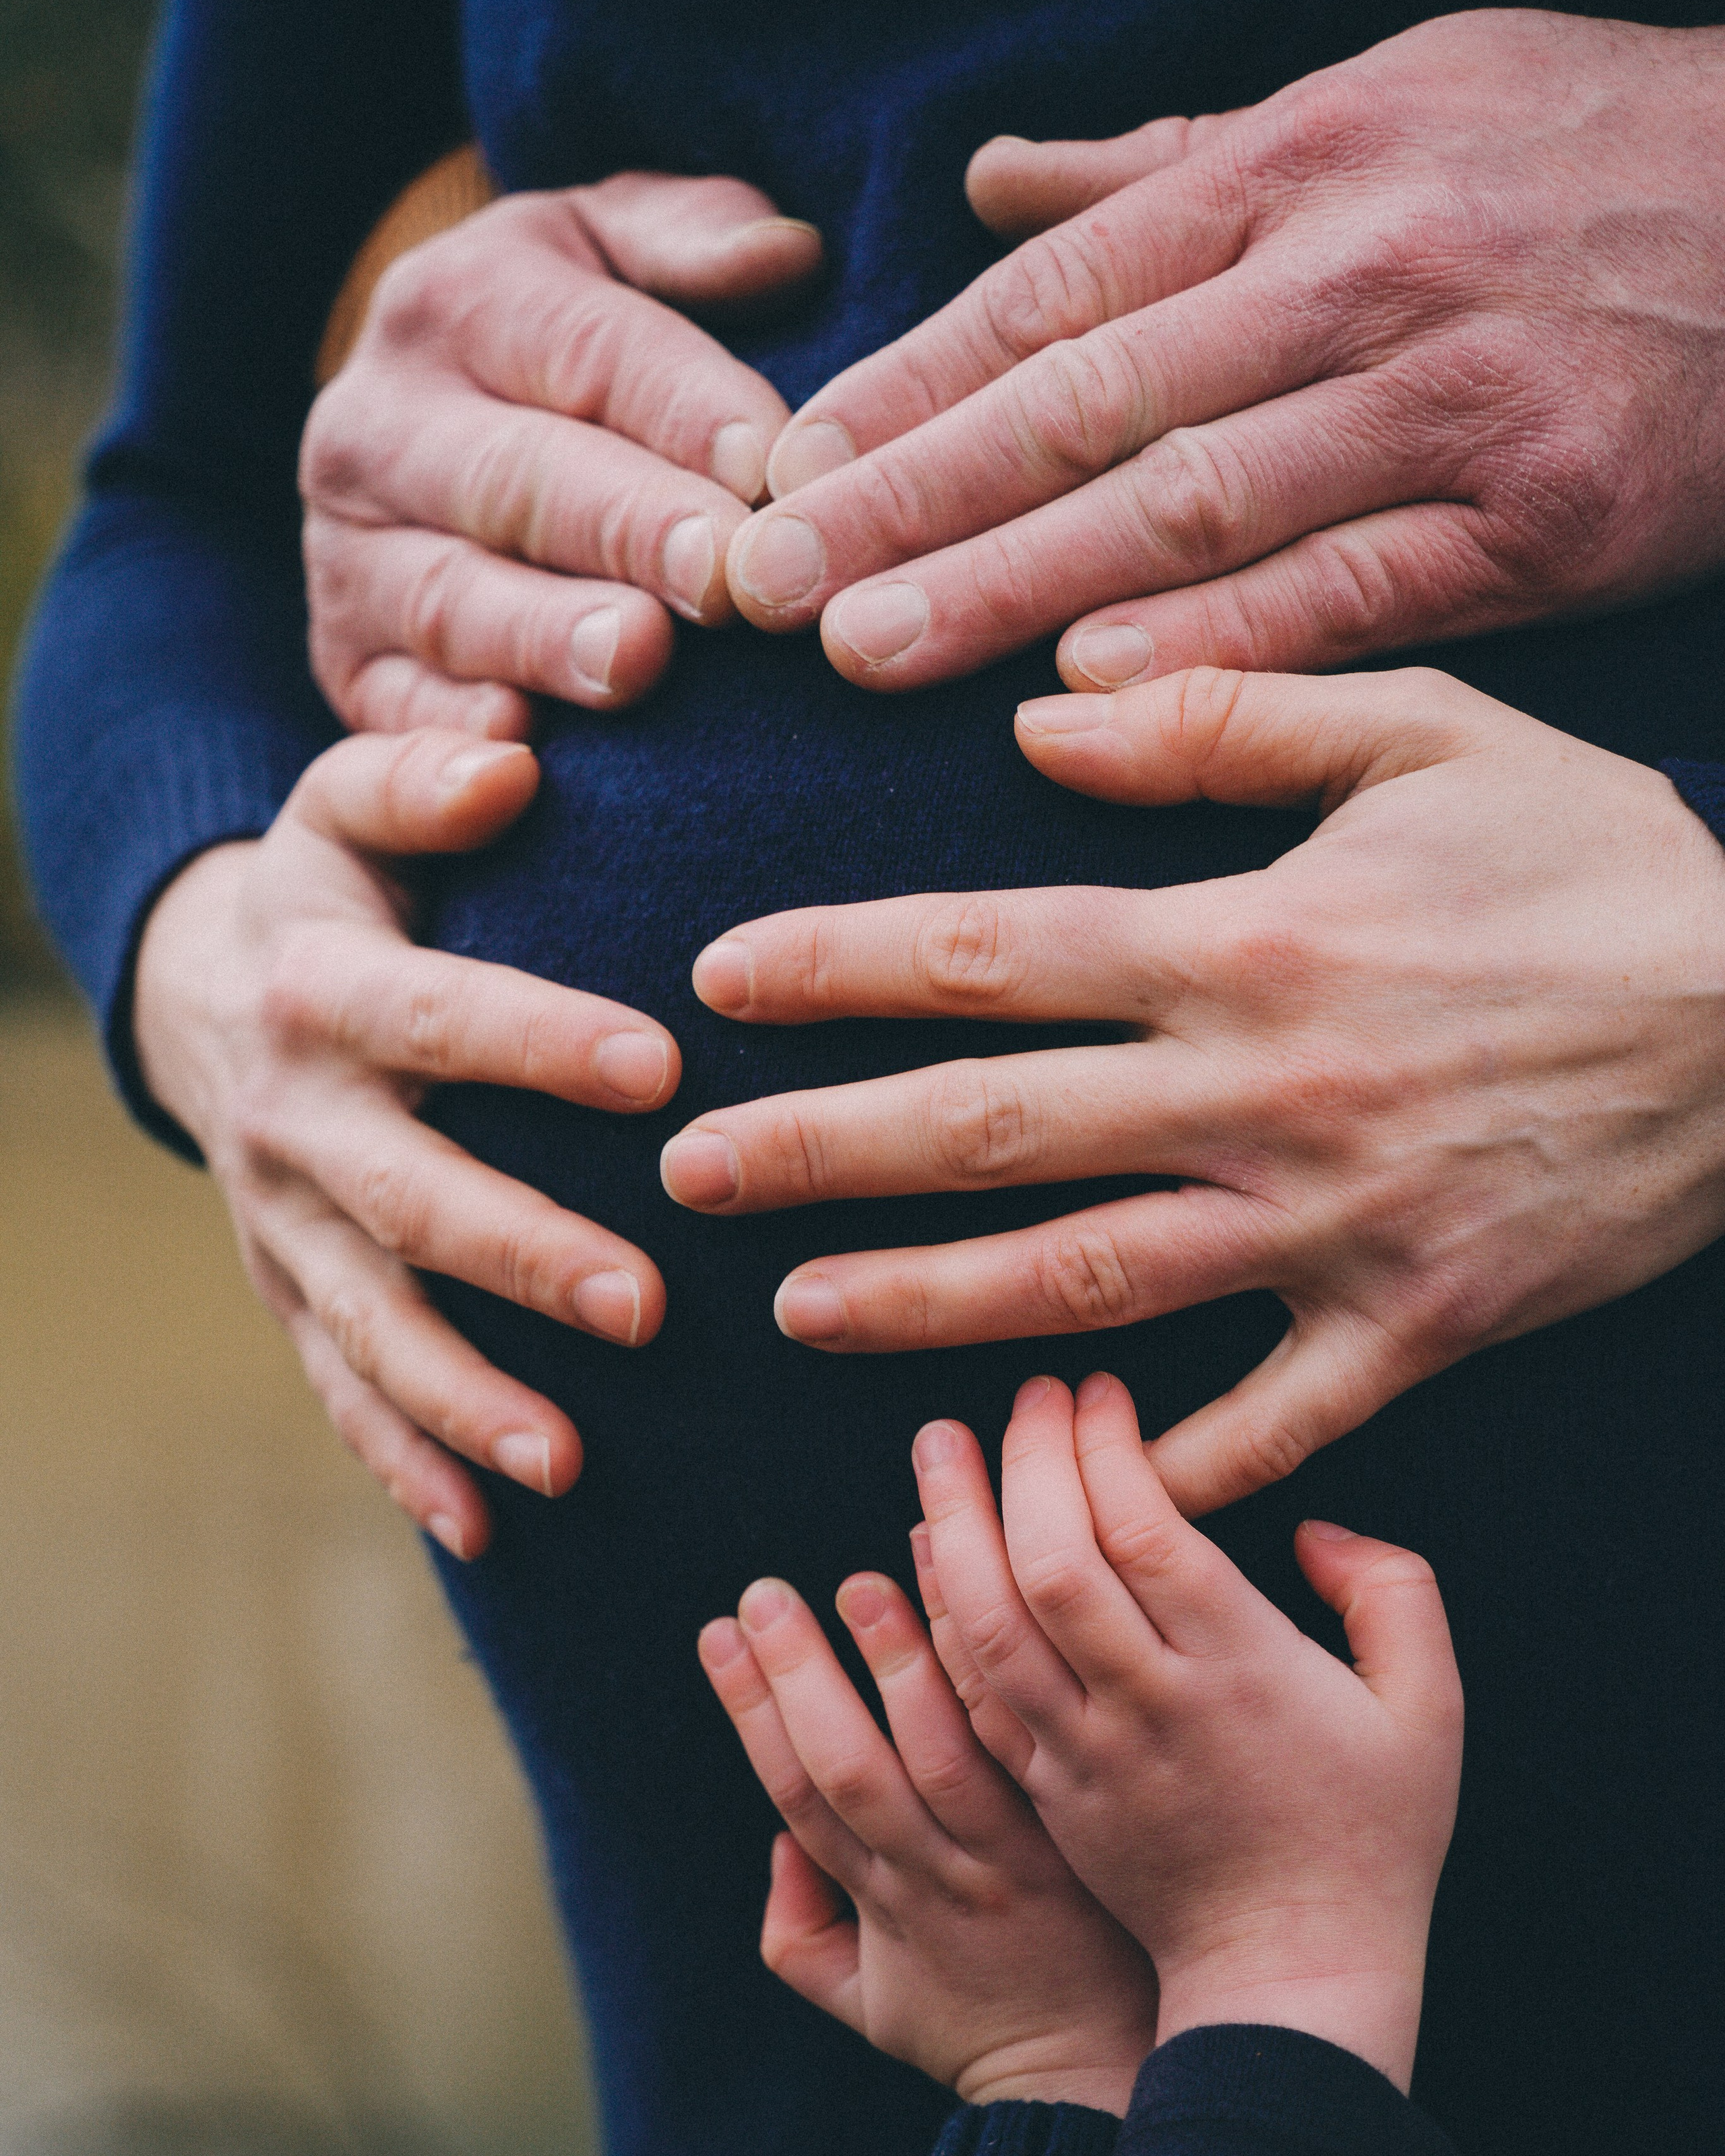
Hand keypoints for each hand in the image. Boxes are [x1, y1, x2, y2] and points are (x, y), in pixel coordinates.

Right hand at [134, 730, 680, 1558]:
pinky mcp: (287, 1290)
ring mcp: (282, 1223)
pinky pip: (338, 1388)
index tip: (660, 1070)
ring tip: (568, 1460)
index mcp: (320, 991)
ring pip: (371, 1323)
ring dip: (466, 1395)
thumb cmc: (330, 896)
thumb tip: (510, 761)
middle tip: (647, 1304)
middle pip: (409, 1197)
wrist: (204, 996)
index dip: (541, 1043)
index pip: (436, 1017)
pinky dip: (402, 1460)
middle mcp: (292, 1118)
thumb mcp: (343, 808)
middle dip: (523, 1254)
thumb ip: (418, 779)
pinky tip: (483, 1528)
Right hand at [302, 173, 821, 736]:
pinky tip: (522, 749)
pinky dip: (449, 734)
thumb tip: (788, 255)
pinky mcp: (347, 662)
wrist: (433, 454)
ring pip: (454, 598)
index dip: (689, 410)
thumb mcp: (615, 261)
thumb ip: (691, 242)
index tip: (774, 467)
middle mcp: (377, 423)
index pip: (590, 350)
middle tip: (723, 576)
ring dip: (548, 636)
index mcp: (454, 301)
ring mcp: (348, 552)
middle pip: (519, 479)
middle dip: (629, 527)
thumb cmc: (577, 360)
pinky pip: (392, 706)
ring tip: (640, 660)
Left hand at [659, 665, 1724, 1514]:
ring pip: (1082, 1286)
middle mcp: (1260, 1096)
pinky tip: (1041, 1490)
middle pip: (990, 1131)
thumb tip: (1043, 721)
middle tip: (682, 1182)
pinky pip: (1262, 1428)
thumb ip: (1225, 716)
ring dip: (921, 1306)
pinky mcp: (1413, 1327)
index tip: (714, 984)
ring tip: (792, 1314)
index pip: (988, 956)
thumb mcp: (1431, 730)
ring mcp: (1331, 1229)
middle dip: (817, 1155)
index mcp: (1246, 943)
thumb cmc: (1598, 863)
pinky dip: (1155, 1471)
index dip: (833, 972)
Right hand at [699, 1571, 1156, 2109]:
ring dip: (897, 1661)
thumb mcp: (871, 2005)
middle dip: (799, 1677)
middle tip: (764, 1593)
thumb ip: (800, 1934)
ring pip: (939, 1747)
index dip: (750, 1711)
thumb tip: (773, 1845)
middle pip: (850, 1766)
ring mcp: (1005, 1849)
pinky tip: (978, 1599)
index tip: (719, 1632)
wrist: (1100, 2067)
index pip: (797, 1790)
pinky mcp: (1070, 1827)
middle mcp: (933, 1871)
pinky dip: (992, 1673)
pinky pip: (1023, 1741)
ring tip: (864, 1583)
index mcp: (877, 1899)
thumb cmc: (979, 2021)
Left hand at [726, 12, 1724, 687]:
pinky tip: (1082, 691)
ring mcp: (1452, 399)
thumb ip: (1176, 163)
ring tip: (873, 652)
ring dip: (1014, 587)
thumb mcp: (1383, 103)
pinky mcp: (1540, 519)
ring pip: (1192, 503)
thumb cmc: (1577, 162)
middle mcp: (1358, 273)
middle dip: (913, 501)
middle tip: (773, 587)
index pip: (1055, 296)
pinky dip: (1215, 641)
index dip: (905, 389)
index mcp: (1301, 166)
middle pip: (1088, 403)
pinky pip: (1349, 590)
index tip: (787, 473)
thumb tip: (999, 190)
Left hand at [911, 1373, 1461, 2092]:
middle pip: (1051, 1565)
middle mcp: (1150, 1706)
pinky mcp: (1047, 1792)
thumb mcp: (1428, 1709)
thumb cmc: (1370, 1836)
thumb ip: (1392, 1591)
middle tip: (1019, 1393)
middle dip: (1021, 1463)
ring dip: (951, 1526)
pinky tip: (924, 1552)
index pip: (1143, 1530)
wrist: (1292, 1979)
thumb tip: (1312, 1529)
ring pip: (989, 1627)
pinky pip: (972, 1693)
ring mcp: (1086, 1756)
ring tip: (939, 1450)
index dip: (1103, 1446)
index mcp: (1241, 1670)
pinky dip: (937, 1616)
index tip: (1094, 1389)